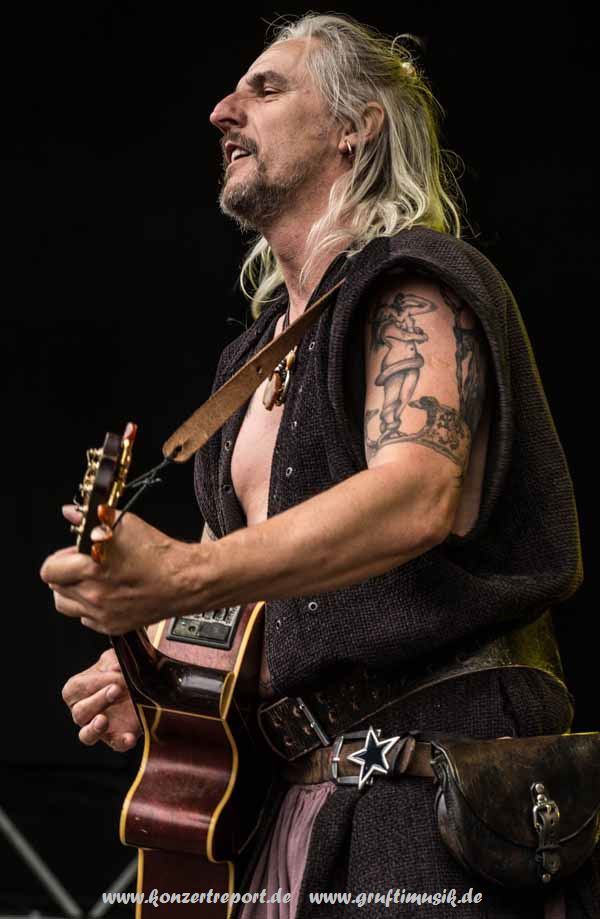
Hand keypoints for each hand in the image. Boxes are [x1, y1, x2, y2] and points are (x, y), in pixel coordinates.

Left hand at [40, 505, 198, 634]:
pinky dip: (89, 607)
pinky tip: (106, 593)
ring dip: (72, 591)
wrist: (184, 580)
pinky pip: (85, 618)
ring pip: (66, 604)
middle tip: (84, 564)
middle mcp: (93, 595)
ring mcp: (101, 613)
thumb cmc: (159, 554)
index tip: (73, 554)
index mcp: (92, 569)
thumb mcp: (124, 525)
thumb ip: (90, 519)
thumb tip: (71, 513)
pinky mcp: (111, 626)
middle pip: (55, 587)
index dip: (60, 559)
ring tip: (90, 581)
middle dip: (66, 573)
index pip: (49, 570)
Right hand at [62, 648, 140, 751]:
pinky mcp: (118, 737)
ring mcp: (100, 727)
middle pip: (80, 712)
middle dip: (98, 700)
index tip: (116, 673)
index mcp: (77, 690)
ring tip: (104, 719)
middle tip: (117, 689)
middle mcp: (84, 712)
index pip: (76, 688)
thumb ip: (113, 660)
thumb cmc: (121, 670)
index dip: (95, 682)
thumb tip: (116, 668)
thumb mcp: (116, 659)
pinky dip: (122, 742)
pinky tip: (129, 738)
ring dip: (94, 728)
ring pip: (87, 735)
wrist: (144, 683)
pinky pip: (116, 745)